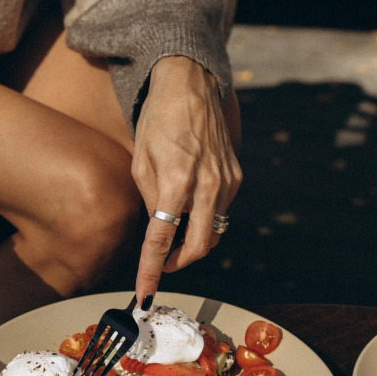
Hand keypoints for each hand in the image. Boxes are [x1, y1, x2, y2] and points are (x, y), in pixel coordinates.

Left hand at [131, 56, 241, 302]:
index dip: (152, 269)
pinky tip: (190, 204)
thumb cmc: (159, 120)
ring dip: (193, 240)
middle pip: (199, 246)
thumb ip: (151, 200)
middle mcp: (207, 184)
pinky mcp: (236, 176)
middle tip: (163, 264)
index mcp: (177, 180)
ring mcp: (227, 181)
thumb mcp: (141, 161)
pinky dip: (204, 217)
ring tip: (174, 232)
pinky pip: (221, 210)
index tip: (144, 291)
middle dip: (180, 262)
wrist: (191, 84)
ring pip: (213, 231)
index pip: (162, 238)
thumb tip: (160, 230)